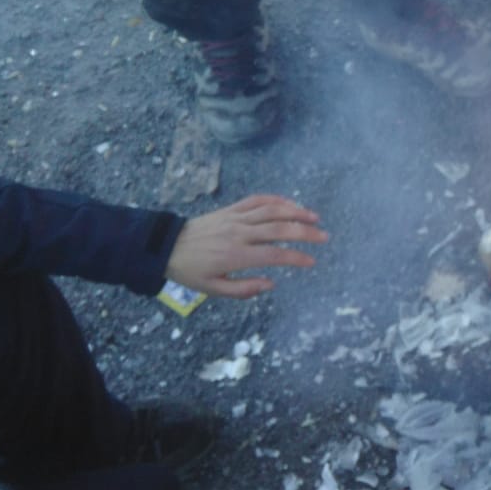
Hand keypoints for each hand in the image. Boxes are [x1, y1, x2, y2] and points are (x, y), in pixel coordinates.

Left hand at [166, 195, 326, 298]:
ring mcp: (235, 218)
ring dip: (295, 212)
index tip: (312, 261)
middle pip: (278, 229)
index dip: (296, 257)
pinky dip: (276, 200)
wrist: (165, 246)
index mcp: (235, 255)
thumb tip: (271, 284)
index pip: (273, 255)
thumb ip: (243, 289)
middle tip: (324, 237)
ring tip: (315, 217)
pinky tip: (290, 203)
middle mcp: (239, 233)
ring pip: (271, 211)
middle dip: (305, 232)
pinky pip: (257, 200)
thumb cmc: (191, 271)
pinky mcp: (231, 208)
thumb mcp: (212, 289)